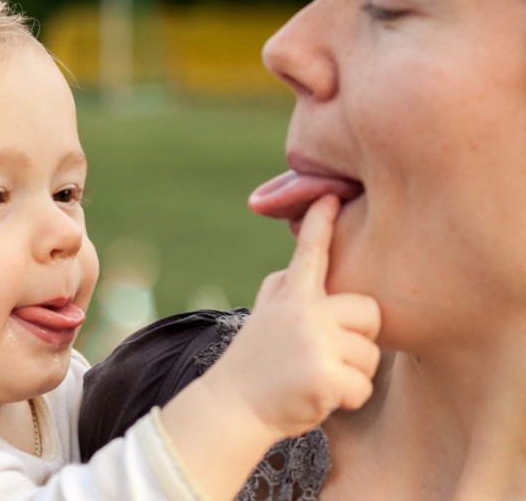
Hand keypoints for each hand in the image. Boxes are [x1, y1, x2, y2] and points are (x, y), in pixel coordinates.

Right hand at [212, 194, 381, 439]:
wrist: (231, 407)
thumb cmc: (255, 364)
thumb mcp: (265, 316)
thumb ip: (285, 290)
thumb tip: (294, 267)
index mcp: (290, 294)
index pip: (311, 251)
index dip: (322, 222)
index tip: (332, 194)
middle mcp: (303, 310)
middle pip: (369, 312)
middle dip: (358, 339)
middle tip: (326, 357)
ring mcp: (314, 340)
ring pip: (370, 356)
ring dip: (350, 375)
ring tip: (313, 379)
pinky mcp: (324, 374)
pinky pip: (363, 388)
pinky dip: (345, 401)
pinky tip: (316, 397)